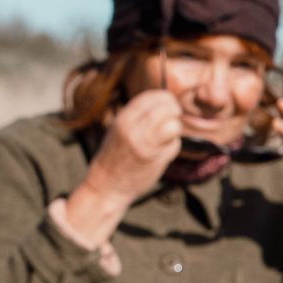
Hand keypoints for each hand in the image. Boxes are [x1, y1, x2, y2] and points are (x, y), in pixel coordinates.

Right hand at [62, 89, 184, 246]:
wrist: (107, 185)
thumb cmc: (114, 155)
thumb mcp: (118, 129)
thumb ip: (136, 115)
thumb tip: (162, 101)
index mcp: (123, 119)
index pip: (152, 97)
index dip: (164, 98)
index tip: (168, 103)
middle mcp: (133, 130)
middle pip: (167, 109)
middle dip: (174, 111)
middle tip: (173, 117)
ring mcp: (145, 146)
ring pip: (174, 126)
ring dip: (174, 129)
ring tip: (167, 135)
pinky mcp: (155, 160)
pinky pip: (174, 145)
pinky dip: (172, 146)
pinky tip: (162, 151)